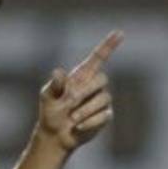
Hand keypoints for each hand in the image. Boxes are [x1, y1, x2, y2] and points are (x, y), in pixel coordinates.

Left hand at [38, 30, 121, 151]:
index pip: (98, 57)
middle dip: (85, 91)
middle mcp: (94, 86)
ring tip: (72, 118)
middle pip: (102, 78)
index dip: (109, 45)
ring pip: (104, 98)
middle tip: (69, 102)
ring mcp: (101, 101)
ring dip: (85, 109)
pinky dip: (89, 122)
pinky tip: (78, 126)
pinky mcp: (105, 116)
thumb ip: (54, 85)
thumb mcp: (47, 97)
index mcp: (81, 76)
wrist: (55, 135)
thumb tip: (59, 72)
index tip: (120, 33)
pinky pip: (104, 115)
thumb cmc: (50, 111)